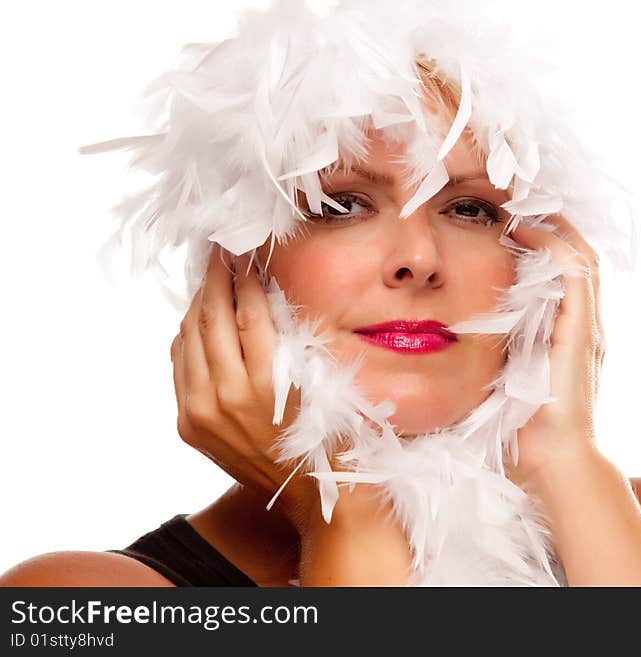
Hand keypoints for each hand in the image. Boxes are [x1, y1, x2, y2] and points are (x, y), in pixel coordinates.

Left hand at [170, 244, 409, 557]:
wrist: (316, 494)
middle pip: (211, 319)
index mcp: (266, 383)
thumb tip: (268, 290)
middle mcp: (225, 396)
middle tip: (220, 252)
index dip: (245, 276)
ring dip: (199, 304)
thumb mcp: (322, 379)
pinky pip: (180, 368)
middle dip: (216, 279)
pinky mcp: (189, 425)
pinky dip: (188, 338)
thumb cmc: (332, 434)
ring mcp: (201, 413)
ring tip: (210, 279)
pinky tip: (200, 320)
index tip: (245, 251)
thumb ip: (292, 337)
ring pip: (188, 339)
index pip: (247, 311)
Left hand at [503, 216, 606, 489]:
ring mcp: (587, 328)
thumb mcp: (502, 379)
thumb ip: (493, 354)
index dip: (542, 239)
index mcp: (565, 334)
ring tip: (520, 205)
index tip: (507, 218)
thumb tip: (448, 336)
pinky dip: (553, 248)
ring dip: (553, 227)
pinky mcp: (583, 334)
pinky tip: (525, 233)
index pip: (563, 271)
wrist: (551, 465)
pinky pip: (576, 276)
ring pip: (582, 257)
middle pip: (577, 255)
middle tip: (514, 200)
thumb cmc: (520, 431)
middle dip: (550, 223)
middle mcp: (583, 325)